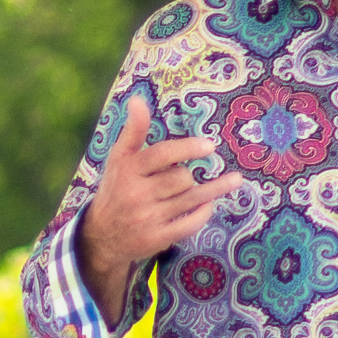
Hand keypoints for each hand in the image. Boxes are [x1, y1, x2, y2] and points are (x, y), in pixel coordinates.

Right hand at [78, 97, 219, 289]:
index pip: (162, 155)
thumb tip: (138, 99)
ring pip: (190, 199)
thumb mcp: (119, 158)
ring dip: (214, 189)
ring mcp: (148, 219)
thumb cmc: (116, 189)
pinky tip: (210, 204)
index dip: (187, 148)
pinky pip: (190, 223)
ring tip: (235, 180)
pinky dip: (203, 213)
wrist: (103, 235)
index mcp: (127, 170)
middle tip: (189, 175)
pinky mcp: (158, 238)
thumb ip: (133, 130)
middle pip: (180, 178)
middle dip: (189, 175)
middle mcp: (136, 194)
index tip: (209, 146)